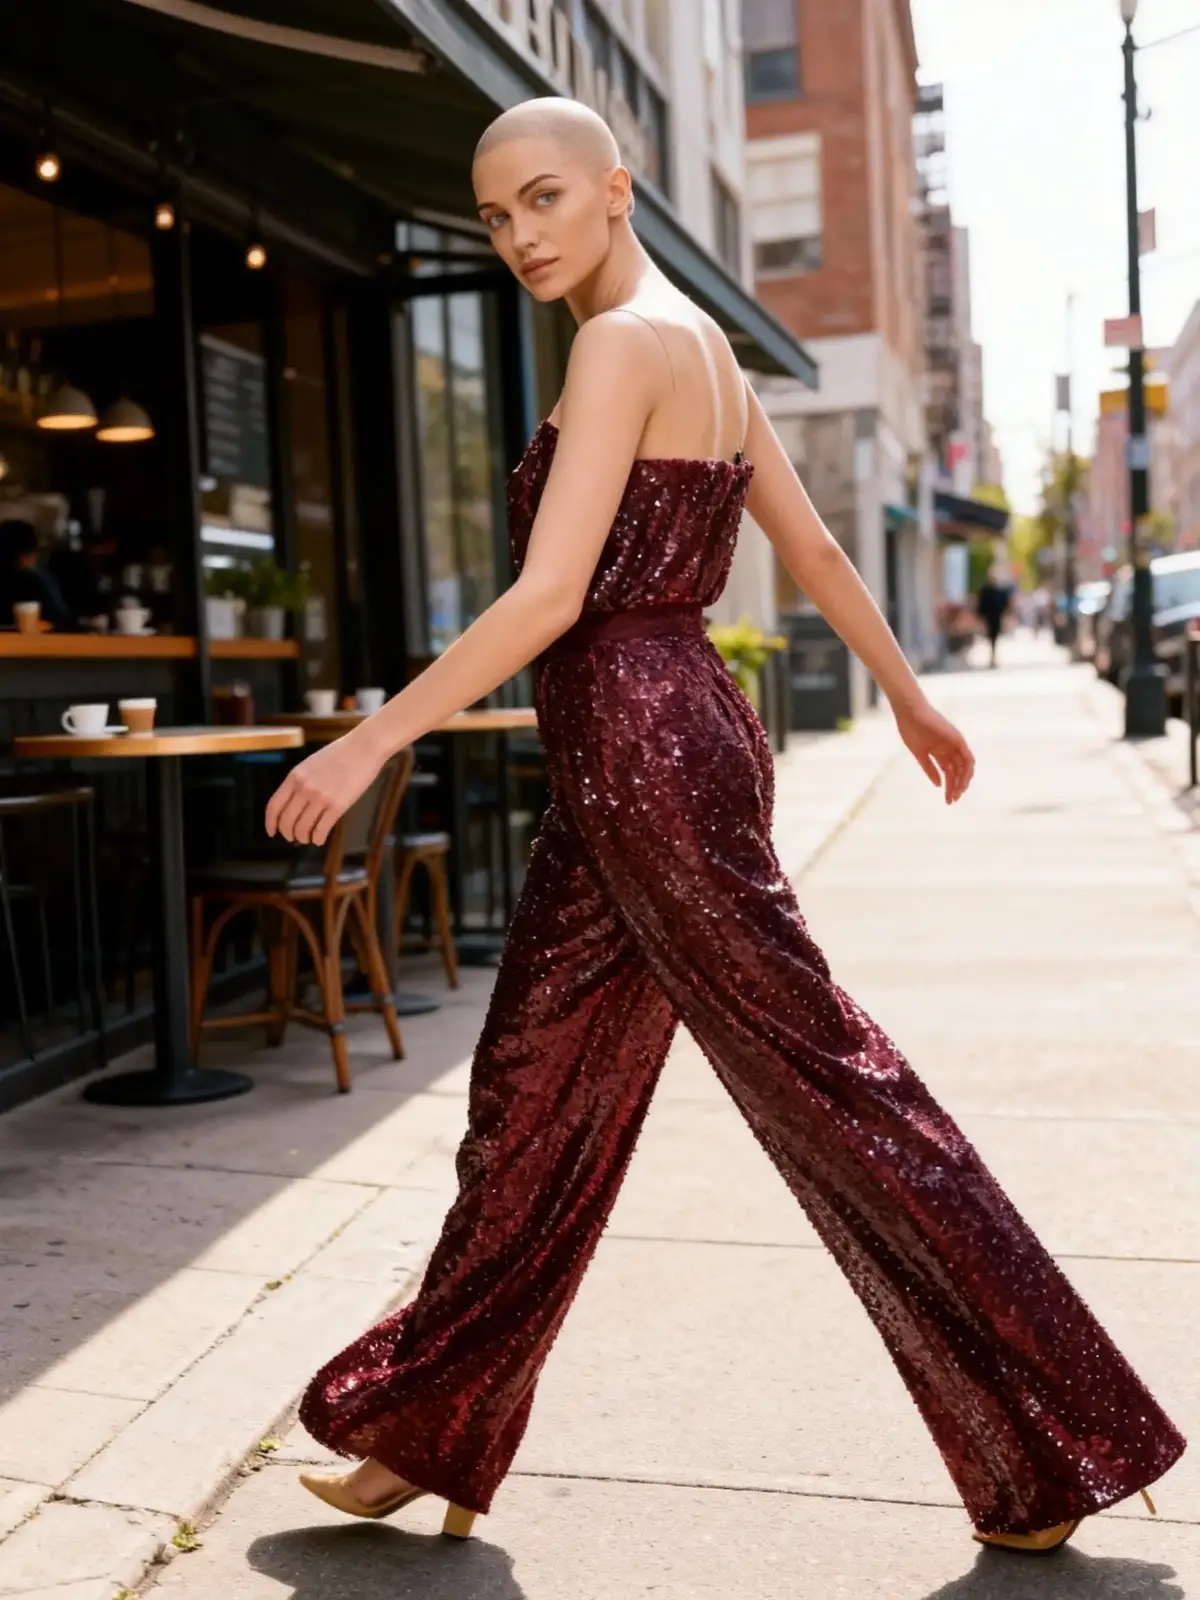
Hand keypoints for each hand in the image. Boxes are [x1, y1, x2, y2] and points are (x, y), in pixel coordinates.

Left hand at [265, 732, 384, 844]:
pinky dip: (318, 839)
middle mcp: (304, 788)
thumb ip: (300, 782)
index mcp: (294, 777)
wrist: (364, 747)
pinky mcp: (337, 805)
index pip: (274, 806)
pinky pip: (321, 829)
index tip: (271, 832)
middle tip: (293, 838)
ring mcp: (320, 797)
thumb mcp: (310, 764)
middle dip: (288, 834)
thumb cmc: (340, 754)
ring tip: (308, 839)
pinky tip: (320, 839)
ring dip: (304, 838)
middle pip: (286, 821)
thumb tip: (294, 805)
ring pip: (303, 828)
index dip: (270, 823)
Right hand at [892, 698, 974, 804]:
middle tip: (952, 801)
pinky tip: (961, 782)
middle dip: (956, 787)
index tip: (948, 800)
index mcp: (940, 752)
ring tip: (957, 794)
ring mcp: (954, 743)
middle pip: (958, 772)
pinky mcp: (957, 739)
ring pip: (964, 767)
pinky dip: (967, 770)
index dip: (950, 787)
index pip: (949, 773)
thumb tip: (938, 785)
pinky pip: (967, 757)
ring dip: (962, 782)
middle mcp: (950, 749)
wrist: (909, 712)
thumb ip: (929, 769)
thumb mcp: (919, 754)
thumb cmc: (910, 729)